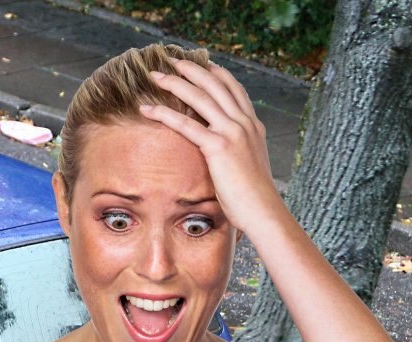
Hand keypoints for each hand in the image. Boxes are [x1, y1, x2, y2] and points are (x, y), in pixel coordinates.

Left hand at [139, 59, 284, 238]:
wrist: (264, 211)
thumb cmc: (253, 198)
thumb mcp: (248, 167)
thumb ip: (237, 153)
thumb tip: (225, 156)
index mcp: (253, 126)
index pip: (234, 89)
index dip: (216, 74)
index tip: (201, 64)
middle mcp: (244, 123)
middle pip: (215, 85)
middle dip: (191, 69)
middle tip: (171, 61)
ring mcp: (233, 132)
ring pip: (200, 97)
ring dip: (174, 82)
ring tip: (155, 76)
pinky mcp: (219, 147)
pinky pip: (186, 124)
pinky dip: (163, 113)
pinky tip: (147, 109)